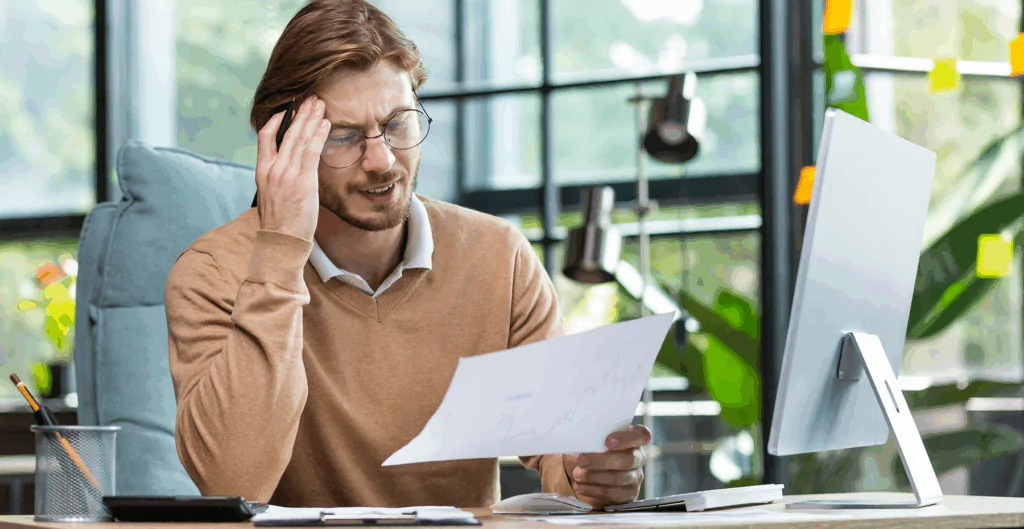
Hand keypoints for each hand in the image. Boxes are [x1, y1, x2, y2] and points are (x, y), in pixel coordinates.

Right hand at [255, 95, 330, 240]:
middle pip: (286, 132)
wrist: (282, 240)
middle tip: (310, 98)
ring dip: (312, 119)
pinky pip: (311, 151)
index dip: (276, 120)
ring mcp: (287, 174)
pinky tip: (325, 124)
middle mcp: (273, 169)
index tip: (288, 110)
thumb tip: (289, 163)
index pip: (264, 136)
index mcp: (262, 170)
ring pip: (299, 138)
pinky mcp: (302, 181)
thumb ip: (278, 175)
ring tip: (320, 104)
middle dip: (300, 113)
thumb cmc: (280, 220)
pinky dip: (319, 135)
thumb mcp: (271, 193)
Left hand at [563, 425, 651, 509]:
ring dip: (595, 476)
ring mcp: (636, 476)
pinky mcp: (629, 493)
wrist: (589, 471)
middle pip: (629, 459)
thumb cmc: (594, 449)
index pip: (642, 435)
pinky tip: (580, 486)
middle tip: (582, 460)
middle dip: (602, 461)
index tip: (608, 441)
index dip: (627, 438)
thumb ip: (591, 436)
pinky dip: (593, 490)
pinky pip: (613, 493)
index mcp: (634, 438)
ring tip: (577, 474)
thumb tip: (574, 435)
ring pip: (620, 478)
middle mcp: (638, 457)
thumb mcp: (593, 439)